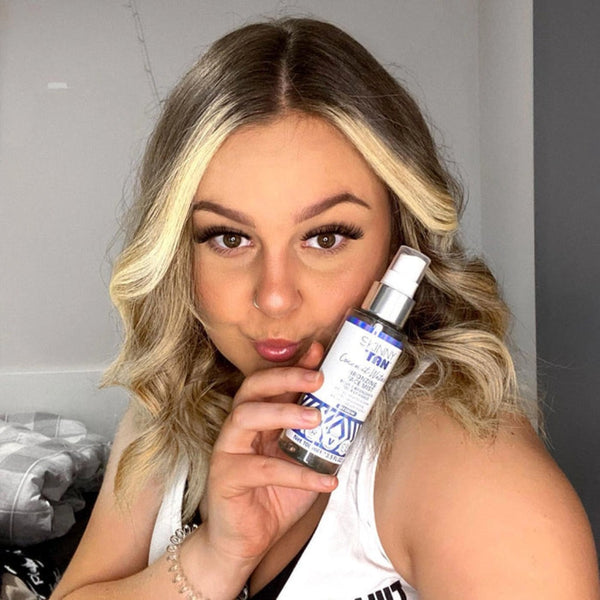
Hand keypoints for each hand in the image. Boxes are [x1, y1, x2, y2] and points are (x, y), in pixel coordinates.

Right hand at [203, 342, 337, 567]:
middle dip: (286, 377)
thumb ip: (314, 438)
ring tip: (317, 419)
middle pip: (253, 388)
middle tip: (319, 379)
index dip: (293, 366)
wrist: (245, 541)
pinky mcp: (227, 477)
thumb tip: (345, 414)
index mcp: (258, 419)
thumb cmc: (273, 497)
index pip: (270, 383)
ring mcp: (229, 450)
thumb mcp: (299, 461)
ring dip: (283, 413)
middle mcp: (239, 428)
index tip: (318, 352)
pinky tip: (327, 480)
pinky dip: (299, 474)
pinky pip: (263, 470)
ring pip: (246, 417)